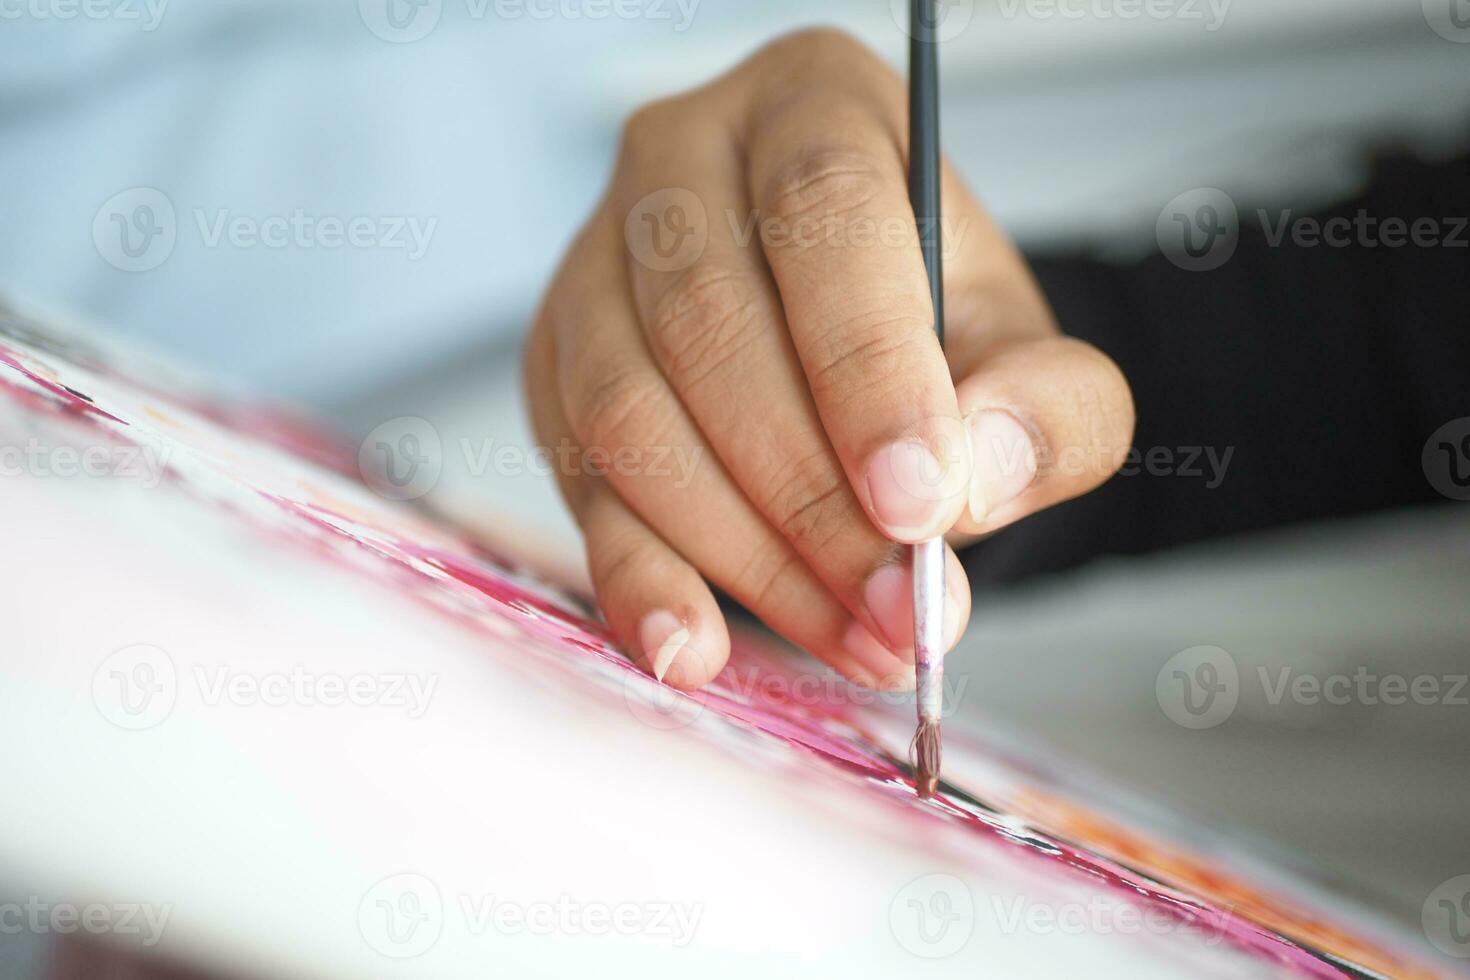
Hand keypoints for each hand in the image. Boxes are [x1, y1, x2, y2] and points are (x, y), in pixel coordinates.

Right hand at [524, 29, 1133, 690]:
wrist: (850, 344)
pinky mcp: (553, 367)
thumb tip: (973, 471)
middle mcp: (680, 161)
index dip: (868, 365)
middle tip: (896, 604)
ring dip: (741, 551)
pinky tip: (696, 645)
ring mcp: (594, 262)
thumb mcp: (1026, 347)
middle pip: (709, 323)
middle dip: (809, 494)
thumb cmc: (930, 324)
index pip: (823, 212)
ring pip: (629, 411)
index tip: (920, 503)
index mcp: (810, 105)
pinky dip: (639, 575)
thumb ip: (1046, 403)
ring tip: (847, 634)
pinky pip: (578, 480)